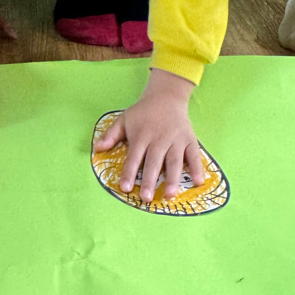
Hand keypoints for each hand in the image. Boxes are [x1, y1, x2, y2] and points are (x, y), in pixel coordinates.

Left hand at [93, 67, 203, 201]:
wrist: (166, 96)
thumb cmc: (143, 112)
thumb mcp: (123, 119)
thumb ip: (111, 135)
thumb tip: (97, 149)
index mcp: (142, 135)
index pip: (134, 157)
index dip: (129, 173)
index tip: (126, 188)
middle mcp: (159, 139)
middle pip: (154, 162)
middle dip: (150, 181)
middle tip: (147, 198)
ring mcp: (176, 140)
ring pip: (174, 162)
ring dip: (173, 179)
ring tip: (170, 196)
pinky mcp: (190, 140)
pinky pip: (194, 155)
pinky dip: (197, 168)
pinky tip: (198, 182)